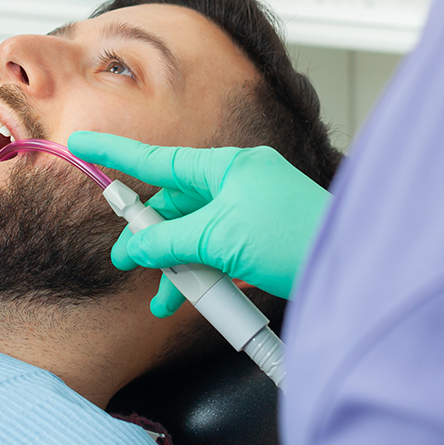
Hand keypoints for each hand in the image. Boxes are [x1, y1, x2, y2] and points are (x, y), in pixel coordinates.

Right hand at [67, 132, 329, 307]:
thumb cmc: (295, 238)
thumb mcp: (218, 238)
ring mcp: (255, 214)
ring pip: (197, 236)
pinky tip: (198, 300)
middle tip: (128, 261)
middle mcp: (241, 184)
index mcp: (229, 167)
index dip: (117, 153)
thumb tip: (133, 249)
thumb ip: (168, 241)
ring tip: (165, 300)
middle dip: (152, 238)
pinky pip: (222, 255)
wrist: (360, 274)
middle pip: (176, 206)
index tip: (83, 144)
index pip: (159, 158)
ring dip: (179, 268)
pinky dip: (206, 277)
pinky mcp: (267, 244)